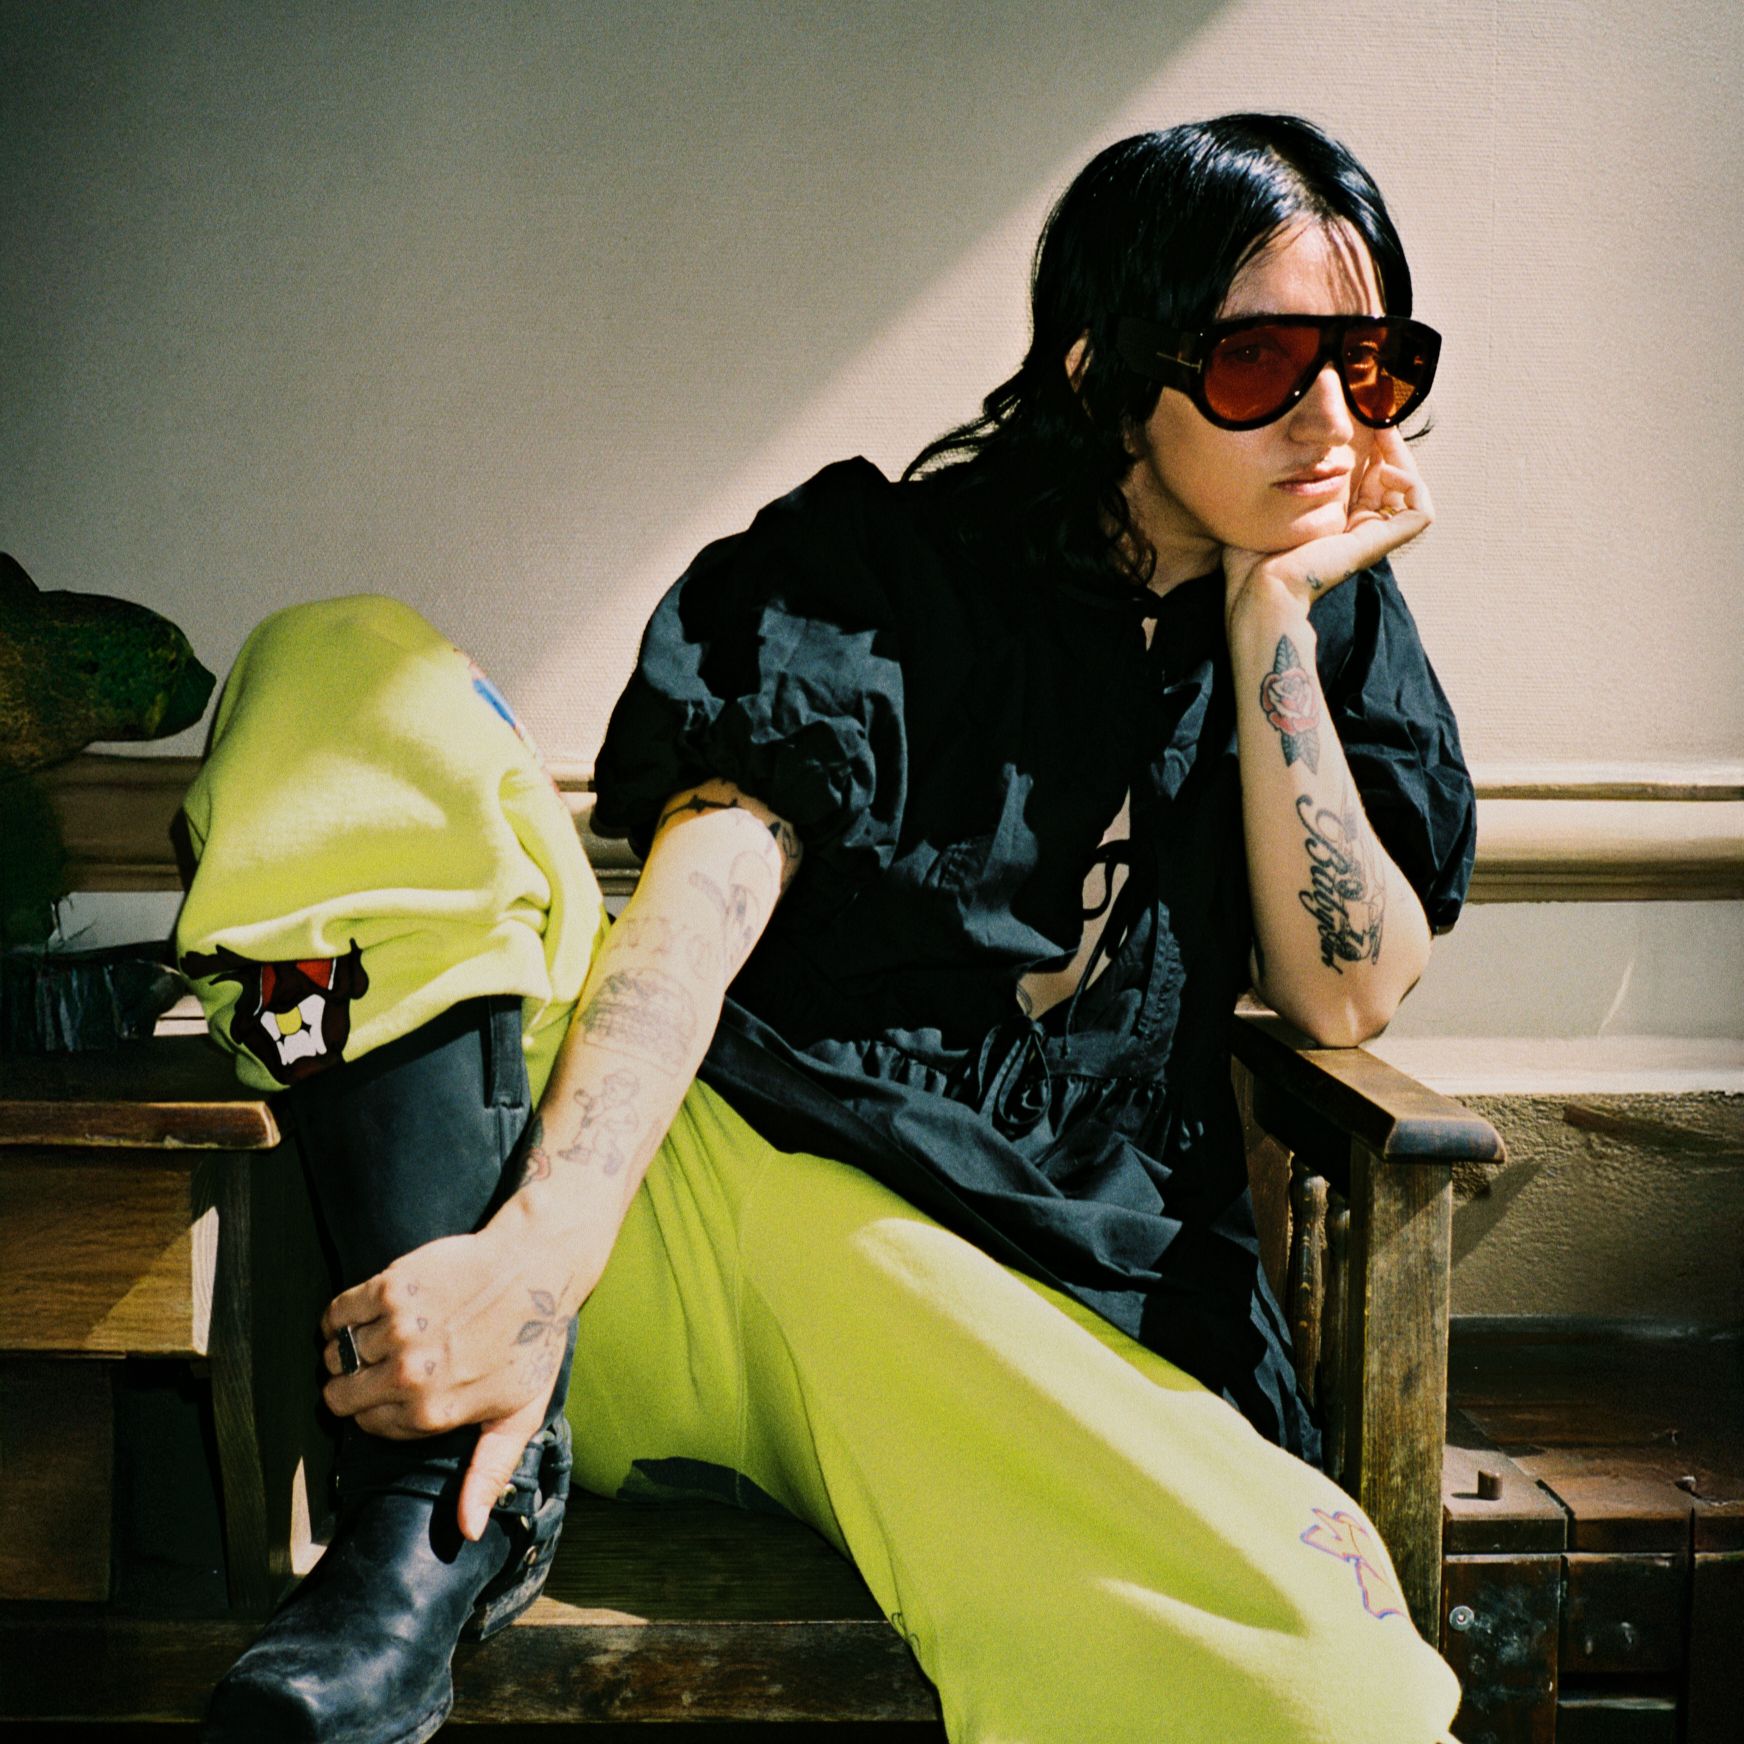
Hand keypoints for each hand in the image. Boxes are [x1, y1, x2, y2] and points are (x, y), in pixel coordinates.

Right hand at [319, 1220, 595, 1538]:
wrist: (537, 1269)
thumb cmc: (530, 1343)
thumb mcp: (518, 1416)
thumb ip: (488, 1474)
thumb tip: (468, 1531)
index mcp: (433, 1414)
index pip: (366, 1425)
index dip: (376, 1409)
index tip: (395, 1391)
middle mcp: (410, 1376)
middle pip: (339, 1395)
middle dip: (352, 1384)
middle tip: (381, 1365)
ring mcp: (399, 1330)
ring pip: (337, 1353)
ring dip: (350, 1347)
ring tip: (382, 1337)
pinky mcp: (391, 1287)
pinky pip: (336, 1313)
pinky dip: (339, 1316)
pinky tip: (364, 1314)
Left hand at [1222, 426, 1433, 627]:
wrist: (1258, 588)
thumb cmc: (1252, 555)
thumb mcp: (1269, 503)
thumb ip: (1285, 476)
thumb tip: (1287, 443)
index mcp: (1336, 519)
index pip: (1369, 476)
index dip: (1373, 448)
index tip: (1361, 419)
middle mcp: (1358, 527)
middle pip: (1393, 479)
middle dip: (1390, 446)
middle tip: (1378, 418)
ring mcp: (1370, 536)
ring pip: (1410, 492)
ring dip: (1404, 460)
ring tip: (1384, 435)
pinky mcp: (1378, 544)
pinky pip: (1420, 513)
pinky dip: (1412, 486)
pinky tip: (1386, 470)